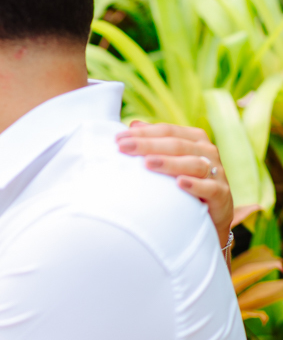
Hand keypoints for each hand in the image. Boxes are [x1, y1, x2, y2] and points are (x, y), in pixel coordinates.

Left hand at [116, 122, 232, 248]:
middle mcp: (207, 152)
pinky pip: (209, 187)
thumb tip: (132, 125)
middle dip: (148, 145)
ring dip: (169, 163)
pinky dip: (195, 185)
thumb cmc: (187, 182)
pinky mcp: (222, 194)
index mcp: (194, 139)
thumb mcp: (172, 160)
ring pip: (192, 164)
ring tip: (147, 163)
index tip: (118, 138)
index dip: (143, 133)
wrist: (213, 215)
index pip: (166, 131)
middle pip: (176, 145)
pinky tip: (179, 183)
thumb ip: (155, 142)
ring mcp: (217, 172)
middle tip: (123, 147)